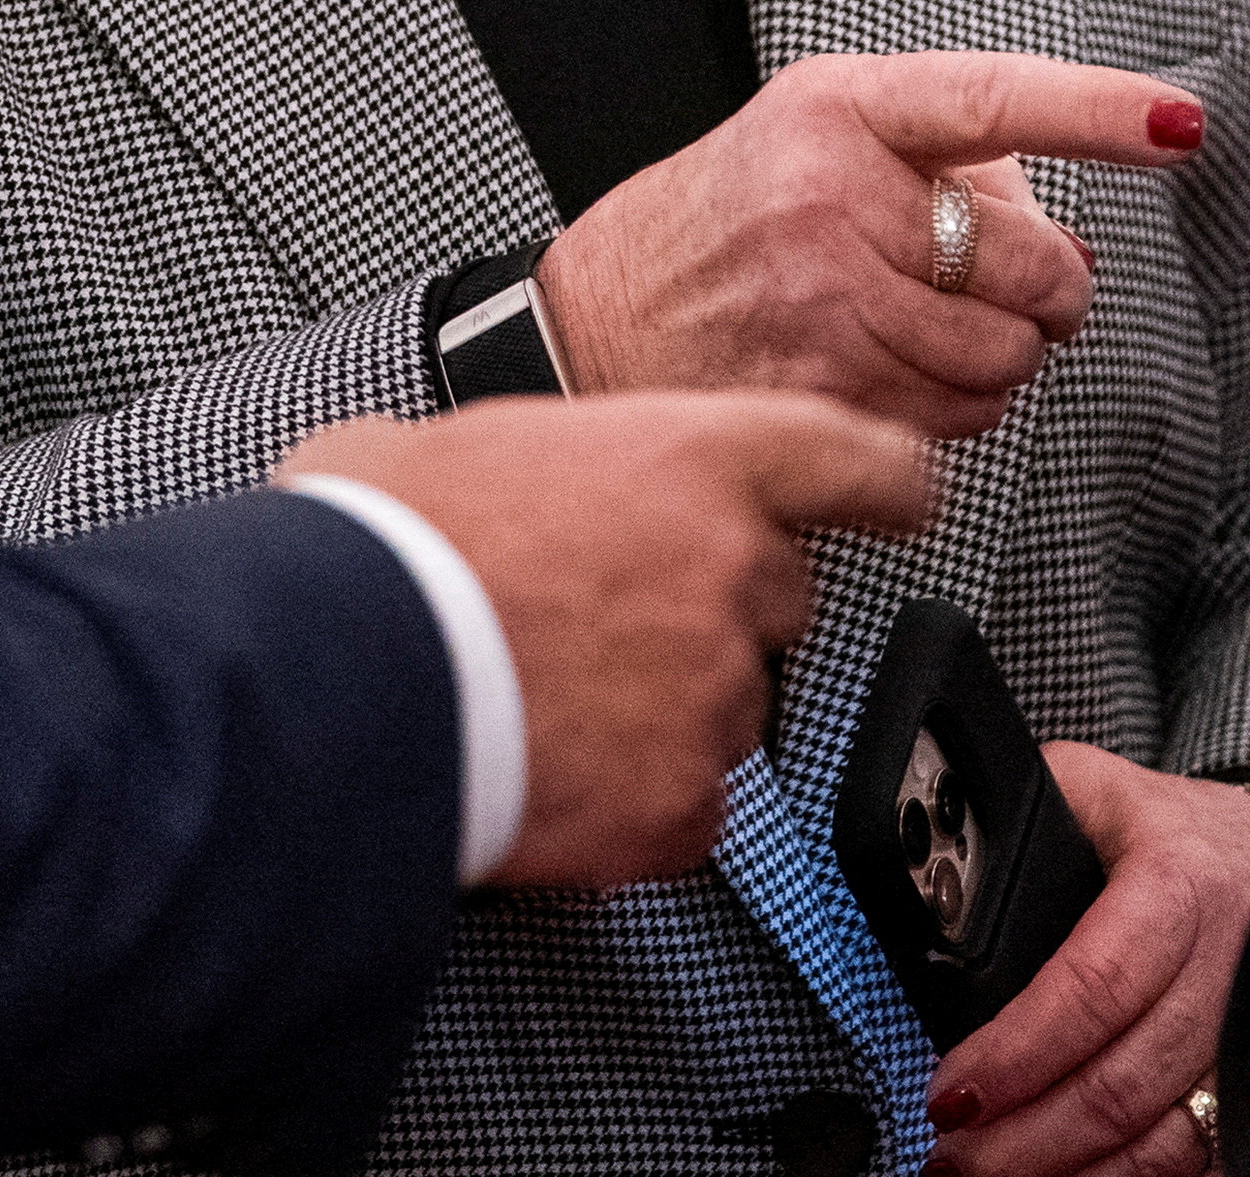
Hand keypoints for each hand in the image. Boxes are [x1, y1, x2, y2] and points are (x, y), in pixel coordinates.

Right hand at [285, 392, 929, 890]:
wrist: (339, 674)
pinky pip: (690, 808)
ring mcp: (715, 697)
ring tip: (553, 695)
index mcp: (693, 458)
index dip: (892, 481)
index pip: (854, 459)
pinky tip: (557, 769)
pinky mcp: (681, 808)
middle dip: (711, 613)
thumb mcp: (465, 441)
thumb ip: (549, 457)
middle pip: (780, 600)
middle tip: (606, 618)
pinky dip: (638, 800)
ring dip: (666, 707)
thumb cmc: (385, 544)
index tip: (910, 497)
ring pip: (730, 709)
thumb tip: (515, 480)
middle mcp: (731, 573)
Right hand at [535, 54, 1204, 435]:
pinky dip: (950, 412)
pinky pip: (954, 425)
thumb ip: (950, 165)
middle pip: (1033, 268)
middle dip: (1047, 292)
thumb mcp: (815, 134)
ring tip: (931, 330)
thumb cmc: (719, 223)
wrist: (595, 320)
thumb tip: (1069, 240)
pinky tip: (893, 375)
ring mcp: (822, 304)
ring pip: (1005, 361)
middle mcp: (829, 200)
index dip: (1097, 110)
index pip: (992, 98)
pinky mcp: (818, 397)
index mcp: (834, 112)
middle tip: (1009, 288)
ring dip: (998, 360)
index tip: (1176, 122)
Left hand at [926, 747, 1249, 1175]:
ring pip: (1166, 1138)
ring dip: (1072, 1172)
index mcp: (1179, 883)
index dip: (1019, 1051)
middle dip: (1027, 1138)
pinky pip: (1200, 1156)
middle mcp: (1230, 966)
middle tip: (951, 1160)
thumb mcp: (1091, 787)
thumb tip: (927, 858)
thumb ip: (1012, 816)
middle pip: (1124, 1081)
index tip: (951, 1094)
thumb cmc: (1169, 825)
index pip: (1094, 986)